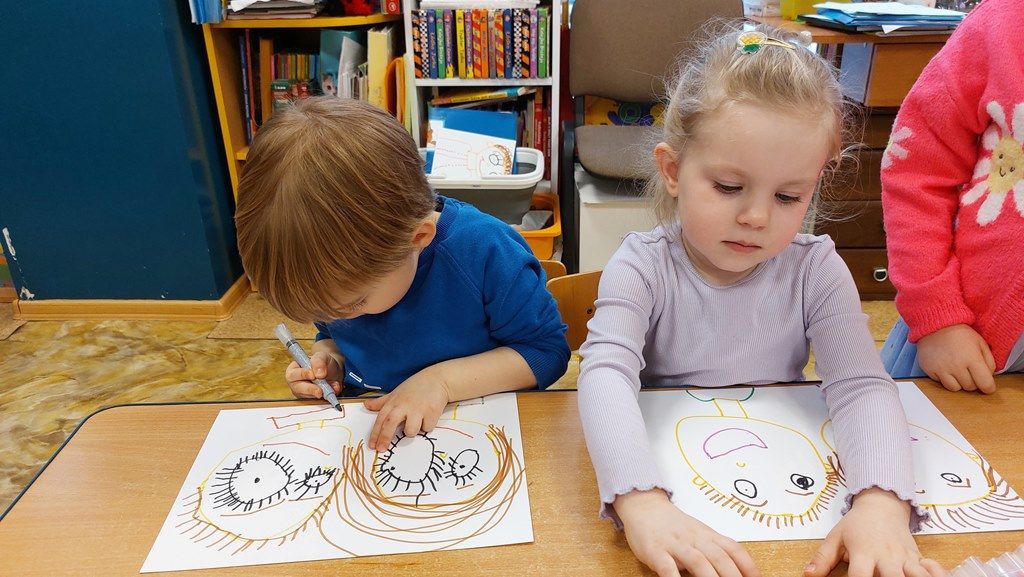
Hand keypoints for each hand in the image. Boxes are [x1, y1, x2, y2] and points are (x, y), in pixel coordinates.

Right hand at [284, 350, 341, 398]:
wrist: (333, 370)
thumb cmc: (323, 362)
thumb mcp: (322, 356)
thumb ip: (319, 361)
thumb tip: (319, 374)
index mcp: (294, 370)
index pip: (293, 374)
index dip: (302, 375)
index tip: (313, 375)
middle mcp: (296, 383)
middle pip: (297, 389)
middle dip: (310, 390)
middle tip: (320, 391)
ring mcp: (302, 393)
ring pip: (306, 397)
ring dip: (317, 394)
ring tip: (327, 390)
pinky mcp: (311, 399)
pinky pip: (316, 402)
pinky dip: (325, 398)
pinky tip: (330, 393)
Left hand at [363, 366, 450, 451]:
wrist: (437, 379)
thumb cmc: (415, 387)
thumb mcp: (396, 392)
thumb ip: (381, 401)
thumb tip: (366, 405)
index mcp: (394, 402)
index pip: (381, 419)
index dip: (375, 433)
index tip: (372, 445)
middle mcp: (404, 405)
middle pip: (390, 424)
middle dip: (385, 438)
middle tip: (381, 449)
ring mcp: (418, 409)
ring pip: (411, 431)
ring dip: (412, 431)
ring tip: (417, 422)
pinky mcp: (432, 412)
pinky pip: (427, 428)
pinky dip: (427, 425)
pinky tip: (429, 415)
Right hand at [615, 489, 760, 576]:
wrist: (644, 506)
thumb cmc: (673, 525)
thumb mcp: (698, 533)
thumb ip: (714, 550)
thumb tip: (736, 571)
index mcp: (708, 535)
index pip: (734, 550)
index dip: (749, 567)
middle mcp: (695, 539)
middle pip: (720, 558)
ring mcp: (675, 544)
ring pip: (698, 562)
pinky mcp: (655, 551)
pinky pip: (667, 567)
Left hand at [805, 488, 945, 576]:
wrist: (881, 505)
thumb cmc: (856, 524)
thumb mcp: (836, 537)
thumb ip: (823, 558)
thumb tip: (808, 574)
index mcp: (864, 552)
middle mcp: (886, 556)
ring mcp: (904, 556)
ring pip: (917, 575)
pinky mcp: (916, 557)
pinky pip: (932, 568)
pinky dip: (936, 575)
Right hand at [917, 324, 995, 392]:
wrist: (936, 325)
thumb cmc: (960, 333)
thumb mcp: (981, 343)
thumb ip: (989, 362)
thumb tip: (989, 377)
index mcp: (972, 358)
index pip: (985, 384)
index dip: (989, 387)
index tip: (988, 386)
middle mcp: (956, 366)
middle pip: (970, 387)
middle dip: (973, 381)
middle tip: (969, 371)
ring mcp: (941, 369)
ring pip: (955, 388)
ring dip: (959, 382)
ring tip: (957, 370)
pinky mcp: (929, 370)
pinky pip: (940, 383)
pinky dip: (945, 378)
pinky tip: (945, 367)